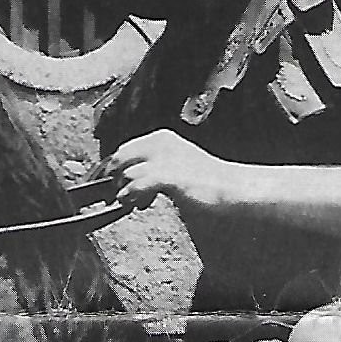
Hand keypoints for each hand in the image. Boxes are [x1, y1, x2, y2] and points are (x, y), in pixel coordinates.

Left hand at [100, 130, 236, 212]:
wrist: (229, 186)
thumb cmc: (204, 179)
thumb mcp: (175, 163)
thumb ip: (154, 166)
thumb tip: (129, 179)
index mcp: (161, 137)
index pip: (125, 148)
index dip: (115, 167)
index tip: (111, 181)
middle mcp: (160, 143)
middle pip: (120, 158)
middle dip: (113, 177)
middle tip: (114, 193)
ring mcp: (163, 159)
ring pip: (126, 173)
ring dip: (123, 190)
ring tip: (129, 202)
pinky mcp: (167, 177)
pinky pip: (136, 186)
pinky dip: (130, 196)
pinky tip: (135, 204)